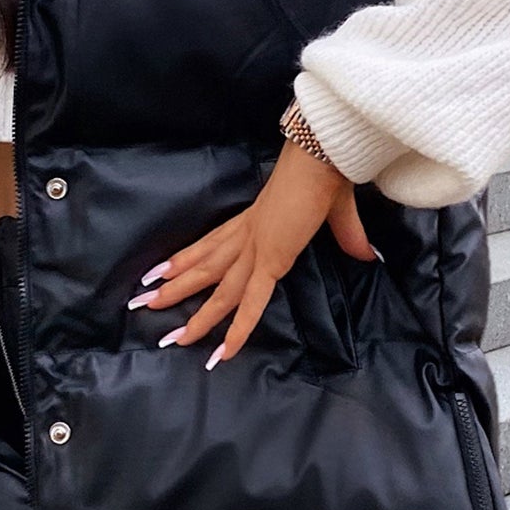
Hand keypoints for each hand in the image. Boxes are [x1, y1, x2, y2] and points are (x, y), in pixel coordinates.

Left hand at [126, 140, 379, 367]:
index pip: (211, 244)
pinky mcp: (272, 259)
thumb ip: (349, 237)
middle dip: (173, 288)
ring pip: (218, 290)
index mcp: (255, 221)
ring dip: (195, 315)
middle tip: (141, 304)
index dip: (184, 258)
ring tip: (169, 336)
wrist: (322, 157)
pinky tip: (223, 352)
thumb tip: (367, 253)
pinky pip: (251, 302)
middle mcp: (247, 236)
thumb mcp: (337, 213)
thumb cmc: (327, 174)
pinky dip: (238, 329)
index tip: (158, 271)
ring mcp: (256, 249)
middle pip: (204, 267)